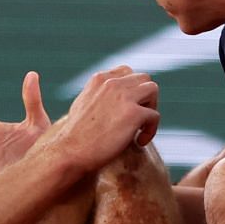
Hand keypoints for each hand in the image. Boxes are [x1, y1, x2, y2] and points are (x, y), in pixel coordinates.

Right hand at [42, 65, 160, 173]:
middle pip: (143, 78)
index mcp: (100, 79)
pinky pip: (154, 116)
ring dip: (151, 108)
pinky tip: (140, 142)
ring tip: (141, 127)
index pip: (127, 72)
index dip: (133, 88)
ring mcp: (124, 97)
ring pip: (153, 90)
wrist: (70, 152)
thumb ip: (98, 95)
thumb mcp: (83, 104)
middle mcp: (112, 83)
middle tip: (138, 118)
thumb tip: (112, 102)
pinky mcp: (133, 114)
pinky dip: (151, 130)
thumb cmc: (75, 135)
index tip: (129, 105)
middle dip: (145, 97)